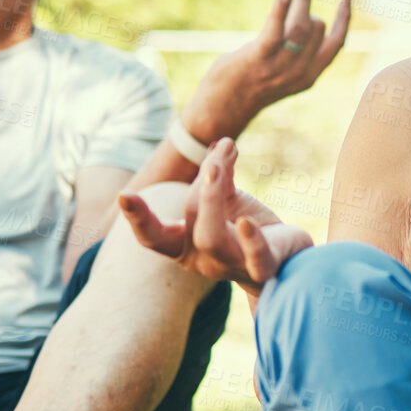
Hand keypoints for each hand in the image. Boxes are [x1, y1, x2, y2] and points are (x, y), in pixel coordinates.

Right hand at [117, 136, 311, 294]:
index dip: (139, 218)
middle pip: (193, 229)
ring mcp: (232, 267)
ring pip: (213, 239)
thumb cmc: (245, 227)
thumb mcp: (227, 198)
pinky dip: (251, 240)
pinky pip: (255, 258)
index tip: (124, 194)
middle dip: (199, 194)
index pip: (155, 237)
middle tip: (213, 162)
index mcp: (185, 245)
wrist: (286, 257)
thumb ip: (219, 174)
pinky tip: (247, 222)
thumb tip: (221, 142)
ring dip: (213, 200)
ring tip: (219, 168)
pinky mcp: (263, 268)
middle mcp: (204, 261)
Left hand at [183, 0, 350, 139]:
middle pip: (317, 28)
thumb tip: (304, 21)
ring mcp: (281, 66)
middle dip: (309, 6)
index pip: (337, 44)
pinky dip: (282, 9)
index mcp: (309, 76)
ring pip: (303, 25)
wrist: (222, 111)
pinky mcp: (259, 58)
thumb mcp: (280, 73)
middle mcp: (300, 72)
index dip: (344, 19)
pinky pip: (276, 31)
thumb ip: (294, 54)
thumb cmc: (247, 87)